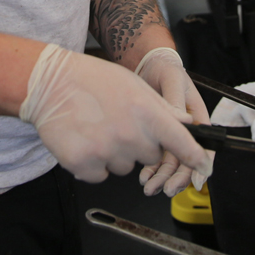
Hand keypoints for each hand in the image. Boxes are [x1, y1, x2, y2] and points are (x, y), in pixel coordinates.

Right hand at [19, 44, 210, 186]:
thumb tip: (186, 124)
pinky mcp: (84, 165)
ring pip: (125, 167)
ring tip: (99, 128)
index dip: (196, 157)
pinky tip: (85, 140)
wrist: (50, 84)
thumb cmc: (92, 79)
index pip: (181, 142)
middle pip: (151, 156)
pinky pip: (101, 175)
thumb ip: (161, 107)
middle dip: (140, 144)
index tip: (204, 166)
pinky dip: (94, 164)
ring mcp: (106, 152)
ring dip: (116, 154)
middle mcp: (130, 135)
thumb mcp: (133, 85)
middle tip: (120, 123)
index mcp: (146, 113)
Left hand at [134, 47, 213, 195]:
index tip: (196, 181)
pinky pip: (156, 159)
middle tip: (166, 189)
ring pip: (170, 163)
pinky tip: (144, 176)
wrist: (149, 67)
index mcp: (198, 118)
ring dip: (162, 177)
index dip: (201, 165)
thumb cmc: (167, 71)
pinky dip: (151, 170)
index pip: (204, 146)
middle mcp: (187, 131)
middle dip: (177, 178)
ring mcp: (170, 136)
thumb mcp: (173, 81)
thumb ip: (176, 103)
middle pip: (186, 160)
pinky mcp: (155, 138)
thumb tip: (182, 122)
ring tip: (151, 187)